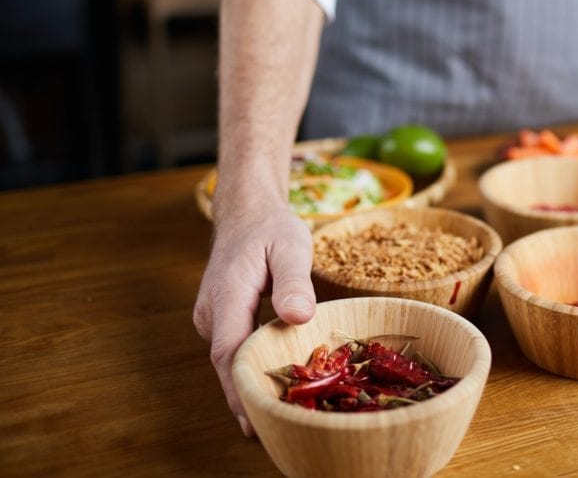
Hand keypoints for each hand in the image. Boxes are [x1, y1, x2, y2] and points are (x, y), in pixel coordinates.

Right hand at [193, 202, 315, 435]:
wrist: (246, 213)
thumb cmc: (272, 227)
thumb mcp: (291, 245)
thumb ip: (294, 281)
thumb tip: (298, 317)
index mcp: (227, 294)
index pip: (228, 351)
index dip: (239, 389)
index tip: (252, 421)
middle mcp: (212, 312)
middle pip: (228, 364)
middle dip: (247, 398)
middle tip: (276, 430)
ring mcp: (213, 317)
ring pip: (231, 359)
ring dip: (251, 384)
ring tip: (281, 416)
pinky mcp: (221, 320)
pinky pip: (235, 349)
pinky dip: (253, 367)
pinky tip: (276, 385)